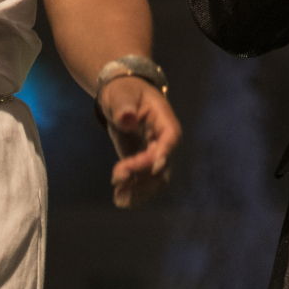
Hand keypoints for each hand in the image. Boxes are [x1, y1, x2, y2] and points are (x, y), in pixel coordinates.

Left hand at [98, 76, 180, 207]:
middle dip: (142, 175)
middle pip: (164, 164)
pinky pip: (145, 182)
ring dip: (139, 191)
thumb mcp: (121, 94)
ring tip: (118, 197)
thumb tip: (127, 118)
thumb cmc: (123, 90)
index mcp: (163, 119)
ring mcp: (155, 153)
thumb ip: (124, 105)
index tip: (151, 167)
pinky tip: (119, 197)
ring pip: (156, 179)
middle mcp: (163, 140)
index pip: (171, 138)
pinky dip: (134, 192)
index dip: (165, 154)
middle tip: (117, 176)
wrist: (120, 96)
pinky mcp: (143, 163)